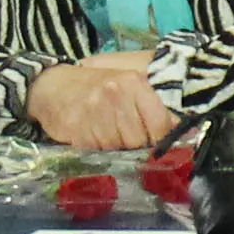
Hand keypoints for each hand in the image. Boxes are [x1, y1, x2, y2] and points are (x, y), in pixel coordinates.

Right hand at [27, 52, 180, 152]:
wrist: (53, 86)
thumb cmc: (97, 89)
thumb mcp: (128, 87)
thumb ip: (153, 107)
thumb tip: (180, 130)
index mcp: (134, 82)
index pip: (161, 125)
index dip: (158, 138)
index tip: (152, 138)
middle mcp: (116, 93)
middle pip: (139, 141)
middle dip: (134, 143)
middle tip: (122, 133)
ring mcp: (94, 110)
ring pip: (118, 148)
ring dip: (113, 145)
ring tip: (104, 129)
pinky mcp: (77, 127)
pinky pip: (97, 151)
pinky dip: (95, 148)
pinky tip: (90, 133)